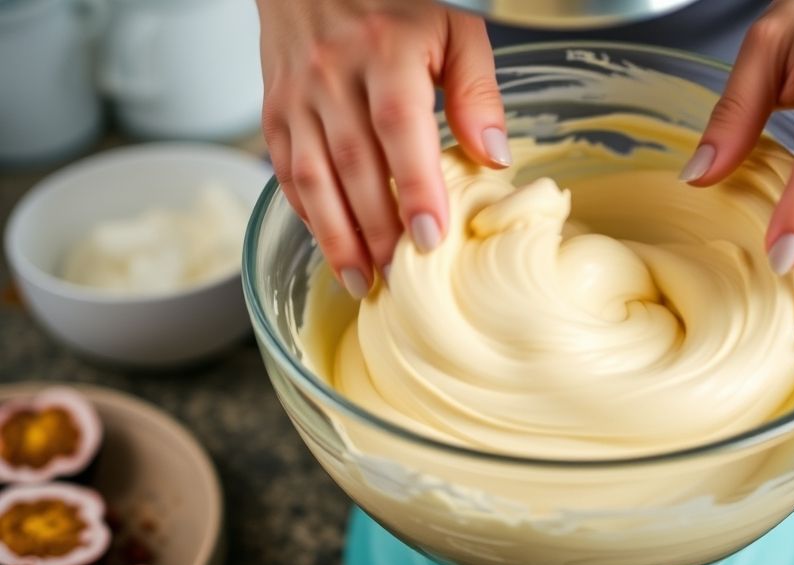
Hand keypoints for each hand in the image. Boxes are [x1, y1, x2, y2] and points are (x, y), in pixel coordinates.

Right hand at [256, 0, 509, 297]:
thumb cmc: (392, 6)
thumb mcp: (453, 29)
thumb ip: (477, 91)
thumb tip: (493, 157)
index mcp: (385, 50)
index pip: (399, 127)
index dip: (415, 187)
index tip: (432, 237)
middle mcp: (333, 75)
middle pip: (354, 165)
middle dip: (379, 229)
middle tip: (404, 276)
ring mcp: (297, 98)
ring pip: (313, 179)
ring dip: (339, 238)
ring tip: (365, 281)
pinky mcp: (274, 114)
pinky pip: (287, 176)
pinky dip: (310, 218)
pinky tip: (334, 248)